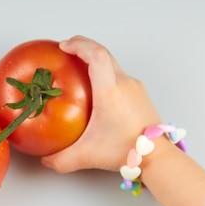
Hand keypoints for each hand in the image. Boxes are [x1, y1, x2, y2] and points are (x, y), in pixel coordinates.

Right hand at [41, 35, 162, 172]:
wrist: (158, 157)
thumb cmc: (128, 151)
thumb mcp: (88, 156)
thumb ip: (62, 160)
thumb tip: (45, 160)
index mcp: (110, 91)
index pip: (96, 54)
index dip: (78, 45)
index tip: (63, 46)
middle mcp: (124, 83)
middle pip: (103, 52)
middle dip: (83, 46)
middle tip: (66, 49)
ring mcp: (135, 87)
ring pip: (112, 63)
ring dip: (94, 60)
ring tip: (78, 67)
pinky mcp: (140, 94)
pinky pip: (119, 75)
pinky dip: (104, 73)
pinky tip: (96, 88)